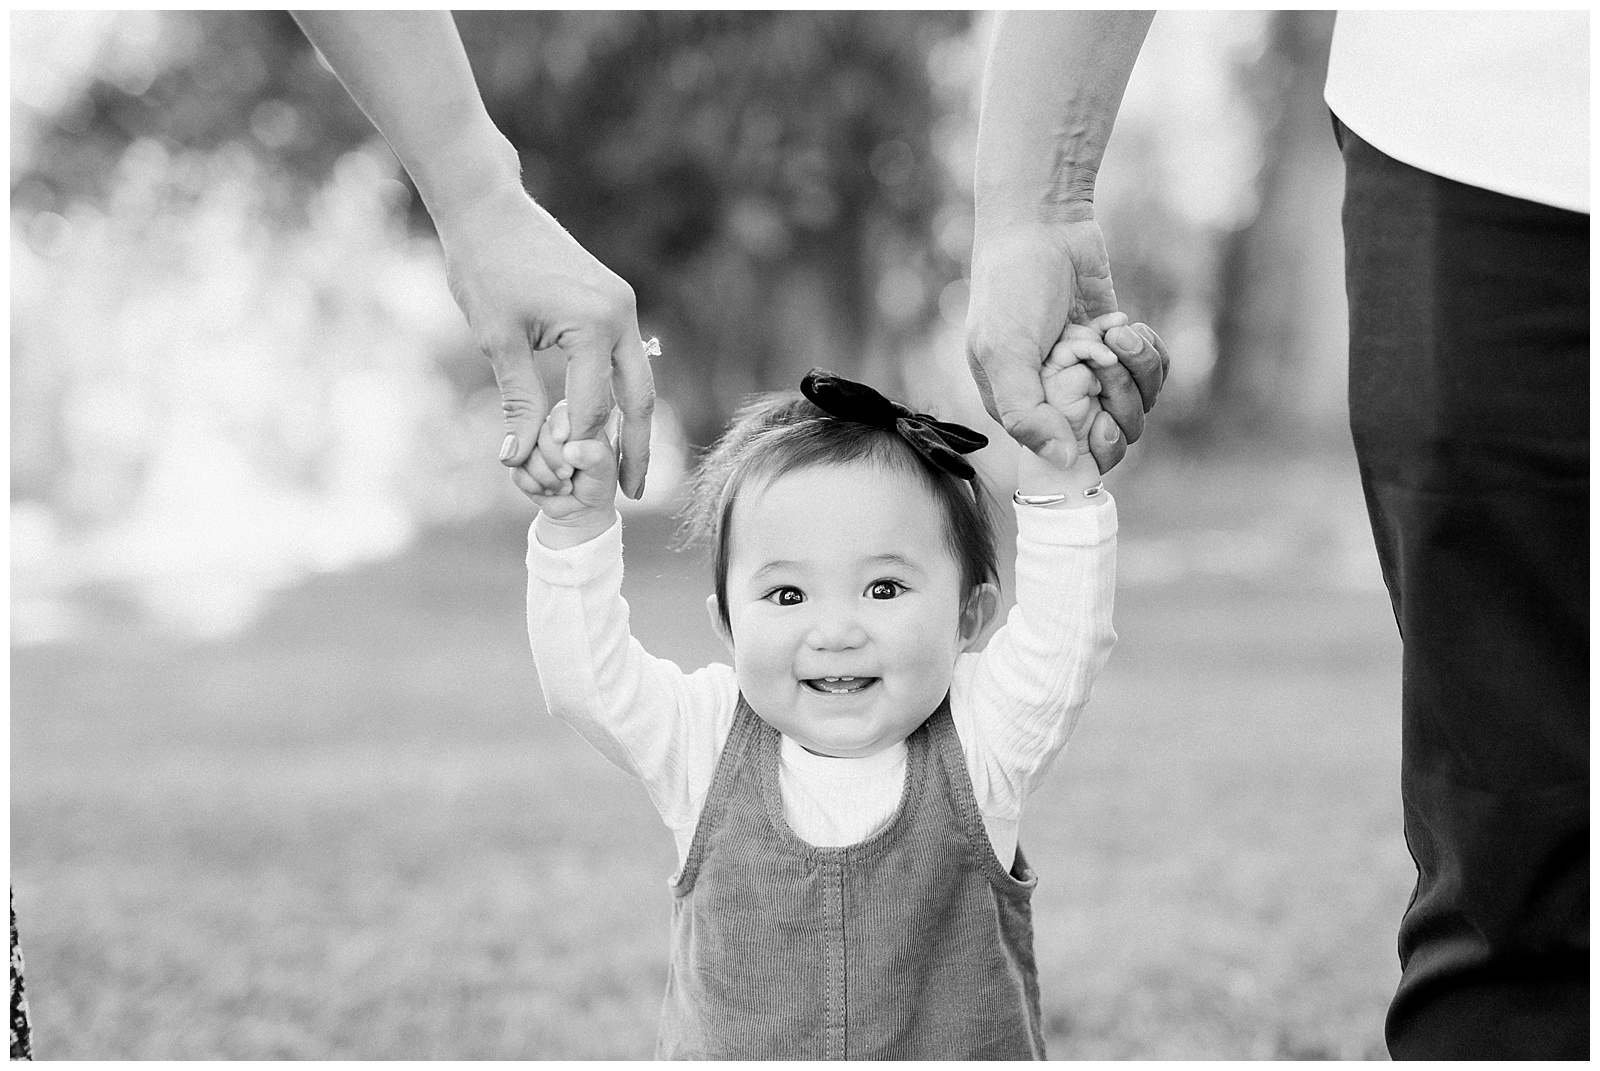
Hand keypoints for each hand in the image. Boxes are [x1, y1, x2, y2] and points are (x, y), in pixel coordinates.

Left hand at [435, 181, 654, 498]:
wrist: (488, 208)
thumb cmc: (485, 267)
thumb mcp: (498, 341)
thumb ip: (518, 401)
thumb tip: (517, 459)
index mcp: (595, 324)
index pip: (594, 405)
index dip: (578, 449)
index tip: (566, 485)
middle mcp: (621, 315)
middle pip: (639, 398)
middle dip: (634, 449)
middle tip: (631, 494)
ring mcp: (623, 307)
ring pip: (638, 380)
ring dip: (633, 425)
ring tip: (626, 469)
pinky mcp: (614, 302)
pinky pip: (625, 359)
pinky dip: (620, 394)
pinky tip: (610, 423)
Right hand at [515, 400, 618, 545]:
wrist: (580, 508)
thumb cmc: (596, 482)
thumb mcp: (604, 470)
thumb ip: (594, 455)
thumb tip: (570, 449)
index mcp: (575, 421)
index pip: (561, 412)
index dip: (559, 425)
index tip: (562, 439)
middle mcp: (551, 429)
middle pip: (540, 433)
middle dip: (554, 459)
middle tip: (568, 475)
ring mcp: (532, 445)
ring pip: (525, 454)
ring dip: (545, 477)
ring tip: (563, 487)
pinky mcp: (519, 463)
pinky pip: (516, 471)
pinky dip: (532, 485)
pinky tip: (546, 490)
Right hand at [966, 215, 1166, 470]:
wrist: (1041, 225)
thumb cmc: (1013, 287)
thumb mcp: (1005, 352)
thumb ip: (1026, 413)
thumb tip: (1063, 461)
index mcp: (1022, 408)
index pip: (1070, 454)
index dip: (1094, 441)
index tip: (1100, 415)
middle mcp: (1058, 397)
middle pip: (1115, 432)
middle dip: (1121, 395)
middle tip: (1105, 355)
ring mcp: (1091, 372)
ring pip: (1139, 401)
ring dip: (1138, 366)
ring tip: (1118, 329)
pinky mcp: (1118, 347)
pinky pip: (1153, 372)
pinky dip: (1149, 351)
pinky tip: (1127, 325)